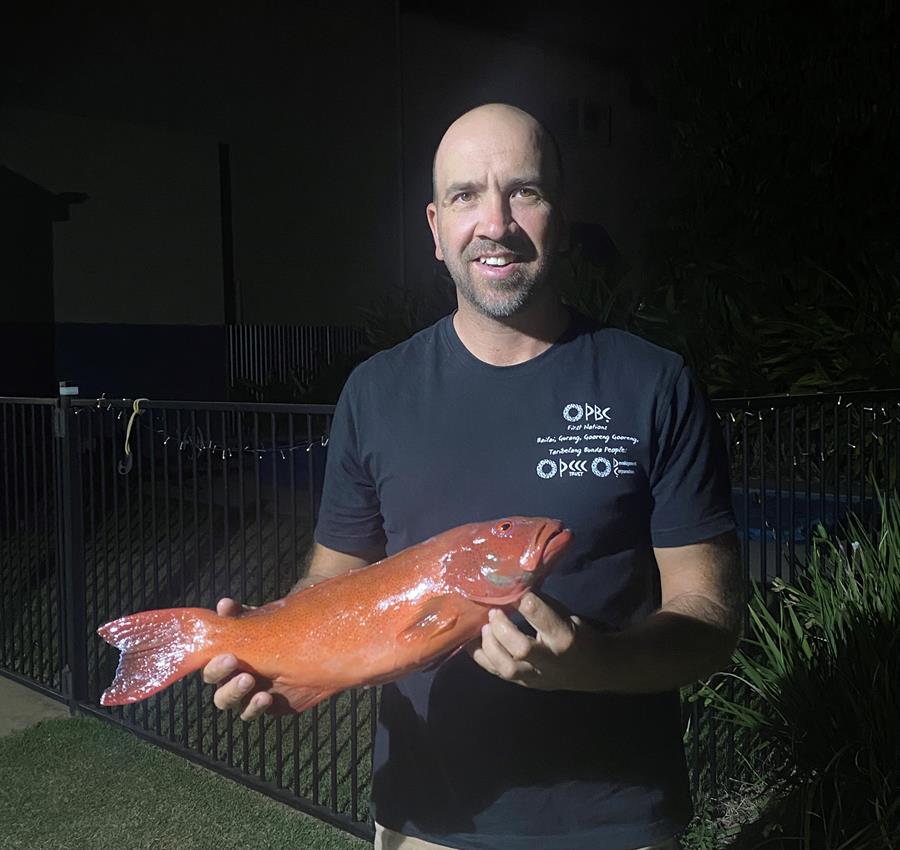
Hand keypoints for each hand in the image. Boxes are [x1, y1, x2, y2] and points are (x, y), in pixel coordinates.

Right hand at [202, 598, 273, 720]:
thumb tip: (224, 604)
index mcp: (225, 662)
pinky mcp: (267, 706)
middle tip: (235, 663)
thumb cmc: (272, 631)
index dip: (213, 664)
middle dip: (225, 680)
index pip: (209, 668)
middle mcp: (233, 681)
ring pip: (232, 704)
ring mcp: (249, 696)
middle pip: (219, 691)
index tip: (228, 655)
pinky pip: (253, 712)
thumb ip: (239, 615)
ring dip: (237, 693)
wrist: (304, 644)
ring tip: (250, 680)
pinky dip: (255, 707)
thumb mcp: (257, 620)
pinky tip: (266, 697)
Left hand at [470, 593, 604, 691]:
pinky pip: (496, 674)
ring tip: (484, 628)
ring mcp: (535, 677)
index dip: (524, 601)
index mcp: (564, 638)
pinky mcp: (524, 684)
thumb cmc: (579, 636)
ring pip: (507, 669)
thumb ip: (542, 605)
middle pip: (521, 649)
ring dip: (489, 645)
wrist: (591, 670)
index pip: (541, 618)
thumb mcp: (567, 616)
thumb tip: (513, 586)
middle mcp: (549, 661)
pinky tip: (473, 642)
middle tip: (494, 612)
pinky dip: (481, 657)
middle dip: (501, 628)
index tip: (514, 591)